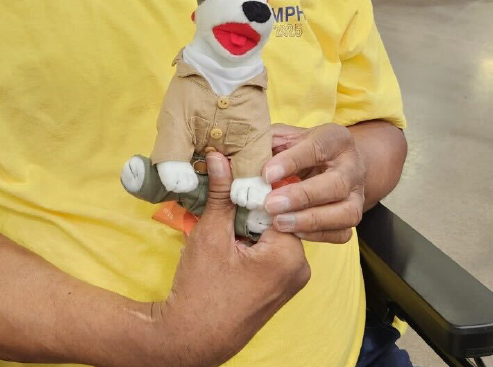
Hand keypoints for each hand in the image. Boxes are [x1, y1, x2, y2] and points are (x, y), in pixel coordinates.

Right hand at [154, 153, 309, 366]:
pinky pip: (270, 249)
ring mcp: (292, 280)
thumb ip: (221, 193)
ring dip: (249, 218)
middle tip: (226, 183)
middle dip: (251, 200)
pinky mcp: (280, 287)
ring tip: (224, 205)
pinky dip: (251, 237)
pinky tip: (229, 231)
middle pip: (278, 215)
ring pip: (272, 231)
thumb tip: (220, 155)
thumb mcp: (210, 234)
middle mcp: (300, 267)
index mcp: (290, 253)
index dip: (254, 181)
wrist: (192, 338)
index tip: (236, 165)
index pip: (279, 201)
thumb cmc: (202, 288)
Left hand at [261, 123, 365, 243]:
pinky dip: (318, 235)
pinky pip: (342, 232)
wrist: (330, 162)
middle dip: (302, 196)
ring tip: (278, 222)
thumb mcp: (286, 136)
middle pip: (336, 184)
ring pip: (345, 212)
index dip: (291, 161)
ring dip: (310, 220)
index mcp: (336, 139)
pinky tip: (293, 231)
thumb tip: (246, 156)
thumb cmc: (299, 147)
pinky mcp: (353, 216)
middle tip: (270, 204)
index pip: (317, 148)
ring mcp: (357, 194)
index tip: (266, 174)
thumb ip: (270, 142)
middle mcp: (352, 166)